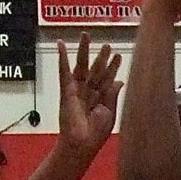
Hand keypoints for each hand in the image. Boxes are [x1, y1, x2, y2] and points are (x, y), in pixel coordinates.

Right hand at [58, 34, 122, 160]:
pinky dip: (62, 58)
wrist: (82, 144)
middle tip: (107, 44)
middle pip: (96, 70)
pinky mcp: (66, 92)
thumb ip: (113, 95)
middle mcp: (88, 94)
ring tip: (86, 35)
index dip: (112, 67)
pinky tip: (61, 45)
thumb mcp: (110, 113)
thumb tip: (119, 81)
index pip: (107, 79)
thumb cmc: (95, 135)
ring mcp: (77, 92)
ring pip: (82, 67)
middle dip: (101, 57)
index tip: (118, 55)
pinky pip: (64, 72)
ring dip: (84, 51)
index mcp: (100, 100)